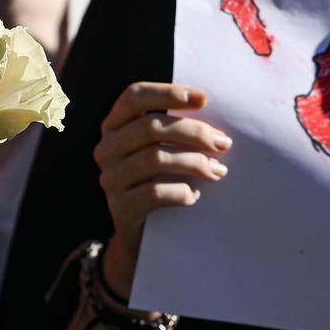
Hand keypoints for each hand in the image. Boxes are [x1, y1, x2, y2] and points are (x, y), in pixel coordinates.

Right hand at [94, 83, 229, 280]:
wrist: (143, 237)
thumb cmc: (161, 182)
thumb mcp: (162, 150)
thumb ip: (177, 131)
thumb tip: (218, 129)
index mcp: (115, 126)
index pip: (134, 96)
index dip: (168, 93)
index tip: (204, 99)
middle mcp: (106, 149)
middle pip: (150, 127)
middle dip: (193, 132)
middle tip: (224, 144)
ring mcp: (110, 179)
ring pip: (154, 158)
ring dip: (195, 162)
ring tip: (219, 172)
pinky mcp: (120, 209)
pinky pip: (154, 193)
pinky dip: (181, 192)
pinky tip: (195, 196)